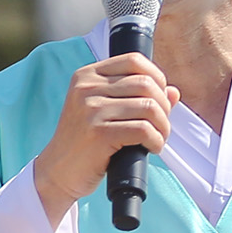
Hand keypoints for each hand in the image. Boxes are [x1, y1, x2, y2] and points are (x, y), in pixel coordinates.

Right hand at [31, 52, 174, 224]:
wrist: (57, 171)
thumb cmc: (84, 141)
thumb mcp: (103, 111)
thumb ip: (136, 97)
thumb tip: (174, 92)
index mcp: (86, 76)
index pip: (134, 61)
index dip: (157, 78)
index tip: (159, 99)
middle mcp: (86, 88)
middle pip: (146, 84)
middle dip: (164, 107)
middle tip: (160, 125)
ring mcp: (90, 110)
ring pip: (149, 107)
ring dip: (163, 126)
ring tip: (157, 138)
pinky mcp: (98, 133)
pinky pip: (143, 130)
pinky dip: (156, 141)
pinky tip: (151, 148)